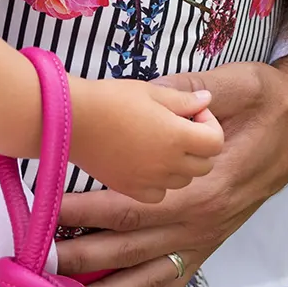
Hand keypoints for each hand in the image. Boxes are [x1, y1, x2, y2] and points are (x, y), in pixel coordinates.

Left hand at [54, 54, 287, 286]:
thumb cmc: (268, 102)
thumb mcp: (241, 83)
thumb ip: (196, 88)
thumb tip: (153, 91)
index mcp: (204, 186)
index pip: (136, 203)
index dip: (92, 208)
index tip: (50, 208)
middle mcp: (200, 223)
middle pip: (129, 248)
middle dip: (79, 255)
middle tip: (33, 261)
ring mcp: (202, 241)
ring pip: (144, 279)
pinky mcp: (204, 249)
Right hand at [69, 78, 223, 201]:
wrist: (72, 120)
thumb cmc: (111, 99)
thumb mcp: (152, 91)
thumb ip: (184, 100)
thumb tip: (205, 100)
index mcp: (177, 136)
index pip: (215, 142)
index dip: (210, 125)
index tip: (192, 113)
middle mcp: (168, 164)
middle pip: (204, 165)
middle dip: (199, 145)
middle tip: (179, 126)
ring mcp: (150, 180)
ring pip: (183, 181)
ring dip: (181, 164)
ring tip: (161, 143)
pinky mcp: (131, 189)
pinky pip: (159, 195)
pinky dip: (160, 182)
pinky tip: (147, 162)